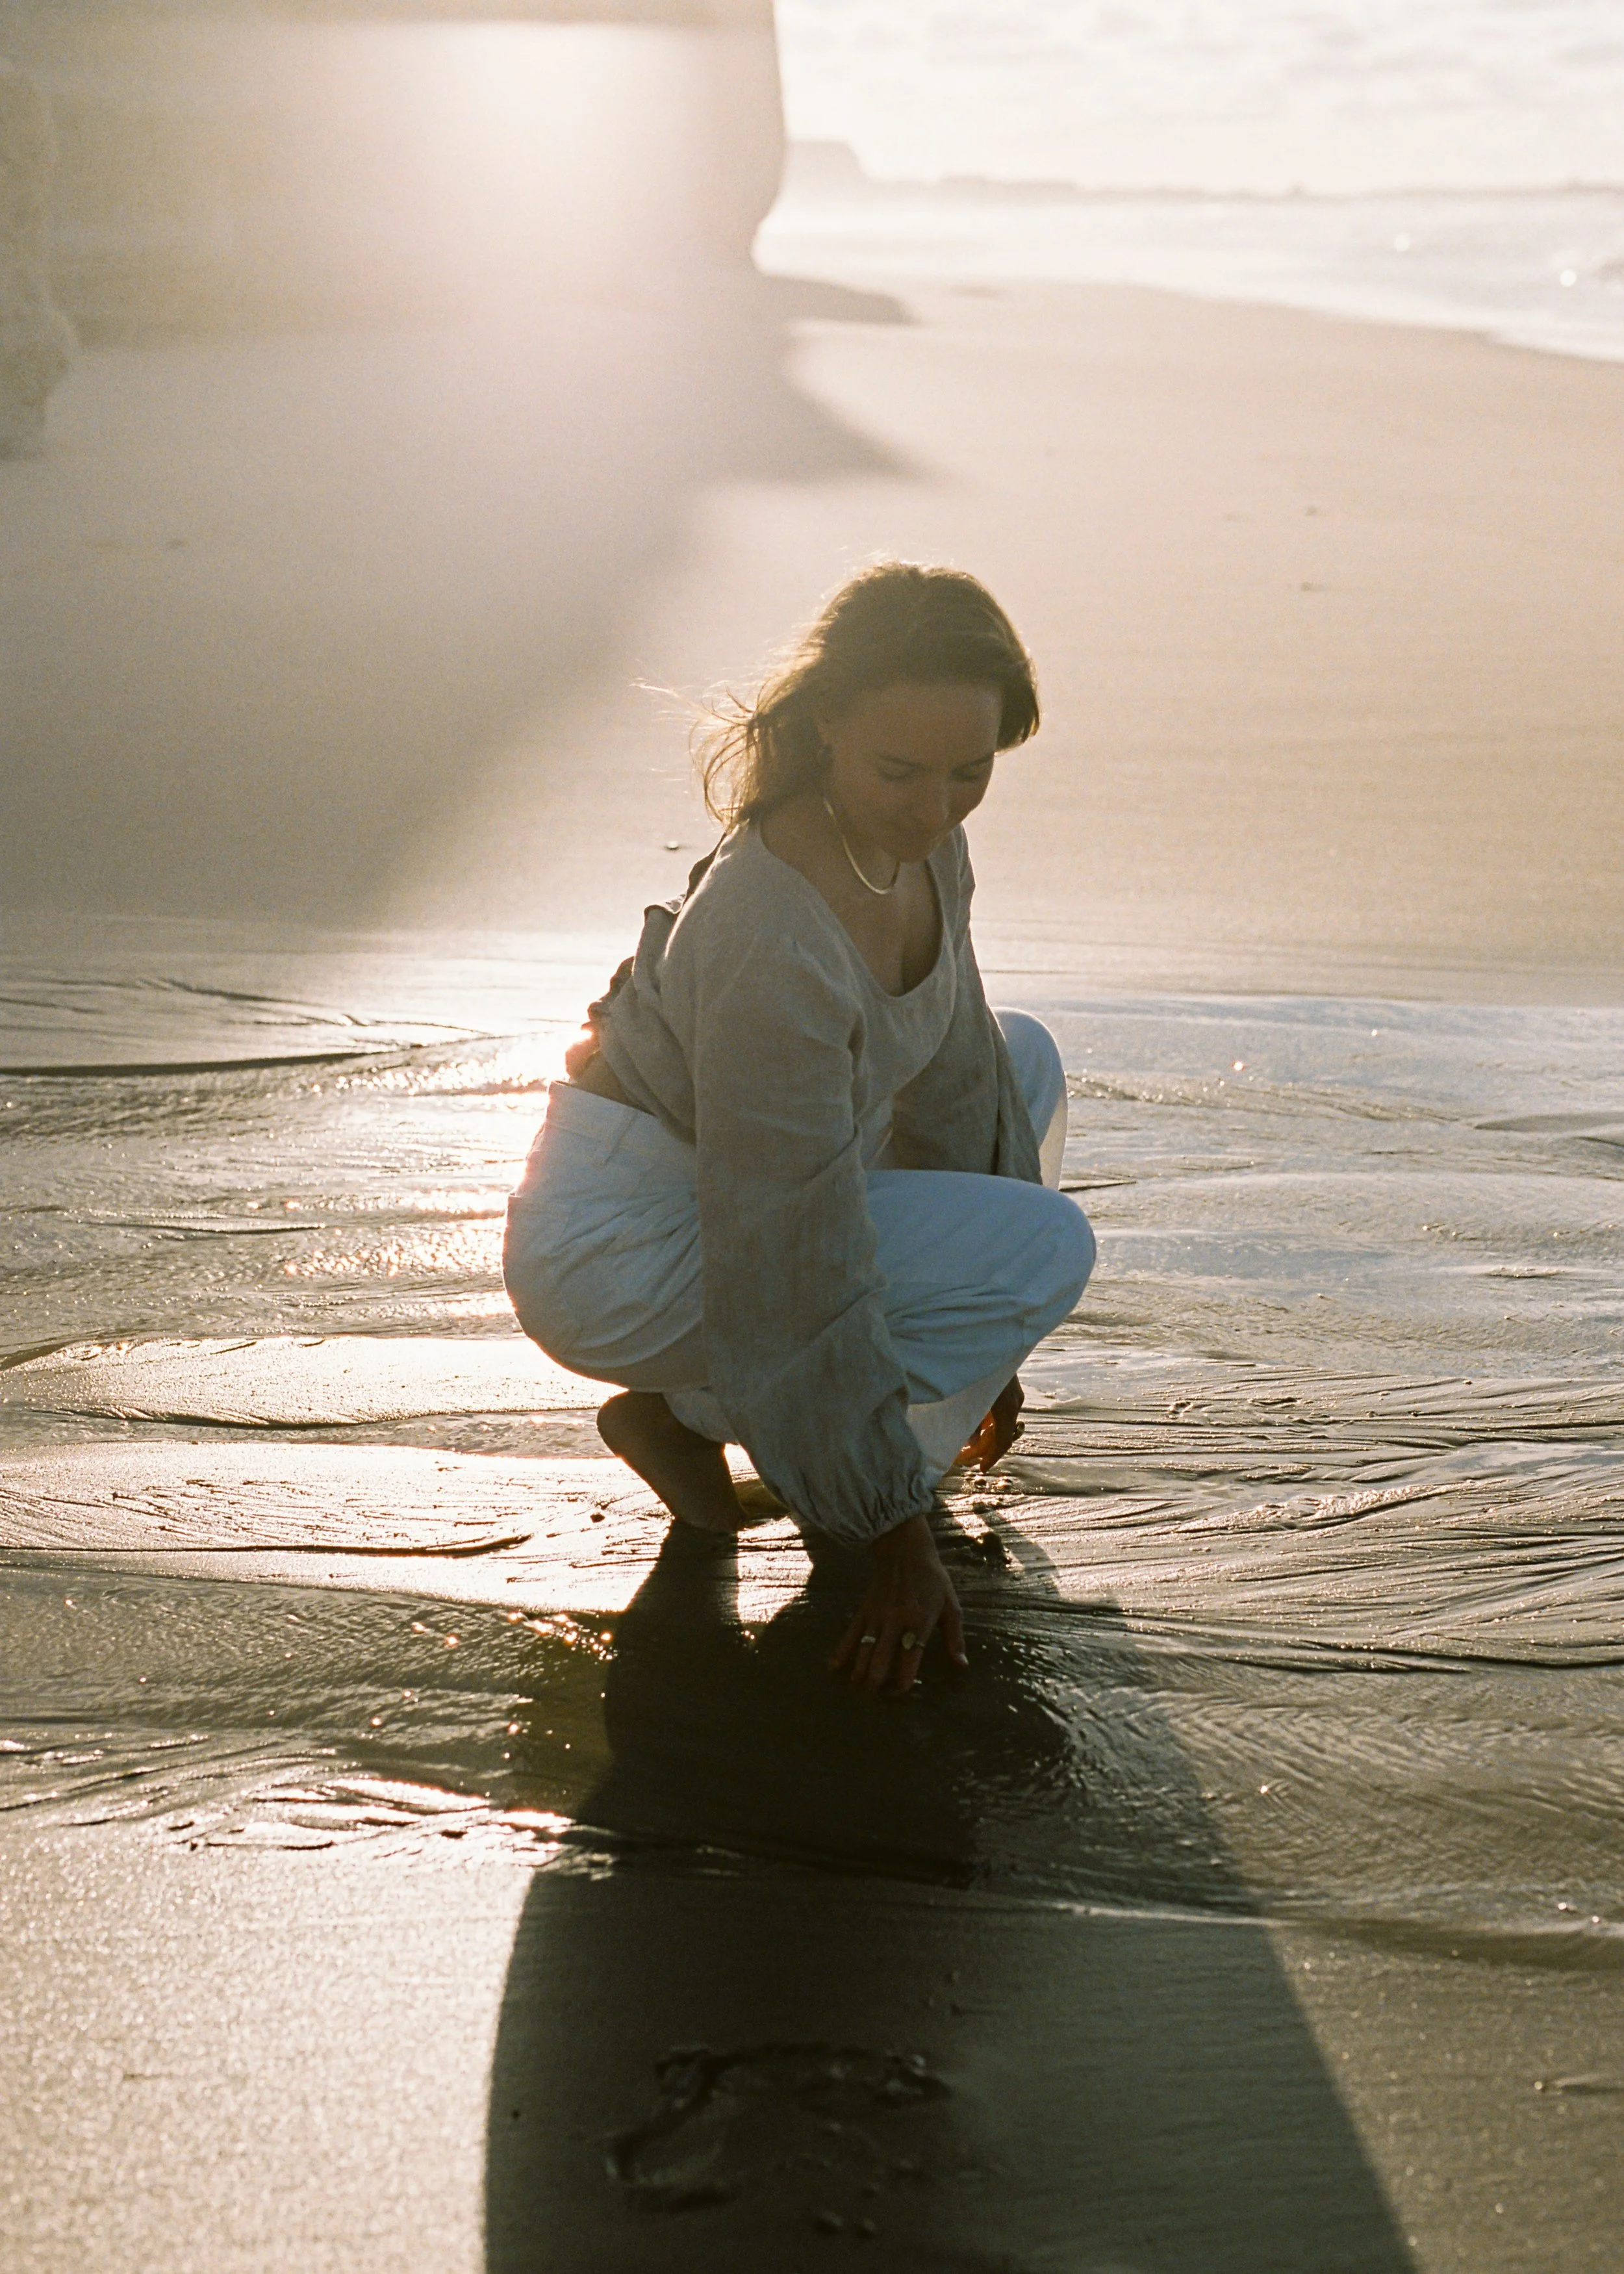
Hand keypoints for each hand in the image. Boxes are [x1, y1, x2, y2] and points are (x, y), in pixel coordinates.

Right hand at [831, 1513, 966, 1695]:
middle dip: (875, 1683)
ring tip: (858, 1689)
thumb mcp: (951, 1606)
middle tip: (874, 1698)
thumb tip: (961, 1665)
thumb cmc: (932, 1580)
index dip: (903, 1681)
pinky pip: (850, 1634)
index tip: (901, 1692)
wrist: (905, 1551)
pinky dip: (841, 1651)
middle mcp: (895, 1622)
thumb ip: (955, 1638)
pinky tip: (833, 1667)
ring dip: (859, 1673)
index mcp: (919, 1622)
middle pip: (880, 1660)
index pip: (909, 1660)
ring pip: (863, 1650)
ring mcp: (876, 1617)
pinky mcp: (864, 1610)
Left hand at [957, 1374, 1025, 1471]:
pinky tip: (974, 1424)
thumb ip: (969, 1422)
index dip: (992, 1457)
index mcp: (1007, 1407)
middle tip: (967, 1459)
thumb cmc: (974, 1368)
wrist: (985, 1338)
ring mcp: (1013, 1393)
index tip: (981, 1469)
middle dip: (985, 1448)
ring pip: (1001, 1423)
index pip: (1002, 1441)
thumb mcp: (968, 1398)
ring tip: (968, 1444)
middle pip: (1002, 1434)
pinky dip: (988, 1422)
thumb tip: (970, 1444)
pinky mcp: (1008, 1386)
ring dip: (985, 1435)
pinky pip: (1000, 1411)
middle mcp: (1014, 1402)